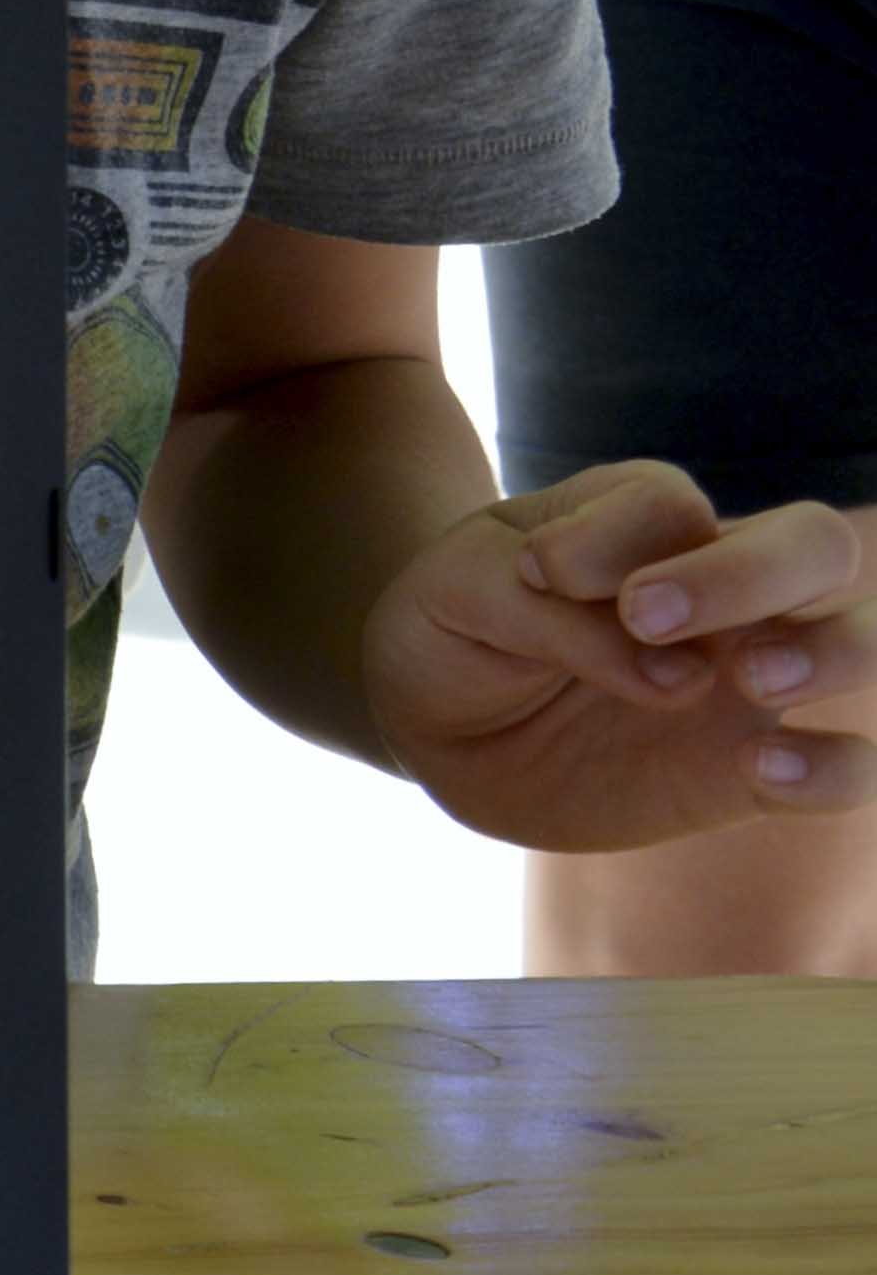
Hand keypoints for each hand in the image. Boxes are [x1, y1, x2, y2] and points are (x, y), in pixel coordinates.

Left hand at [367, 464, 876, 852]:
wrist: (440, 728)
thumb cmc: (456, 632)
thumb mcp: (456, 593)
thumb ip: (544, 609)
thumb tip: (672, 674)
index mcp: (643, 523)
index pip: (670, 503)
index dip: (611, 537)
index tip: (542, 572)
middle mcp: (722, 588)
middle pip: (814, 542)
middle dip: (752, 572)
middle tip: (647, 616)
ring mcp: (751, 676)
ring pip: (864, 638)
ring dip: (830, 651)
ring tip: (749, 679)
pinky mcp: (753, 767)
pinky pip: (856, 767)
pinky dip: (833, 768)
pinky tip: (762, 770)